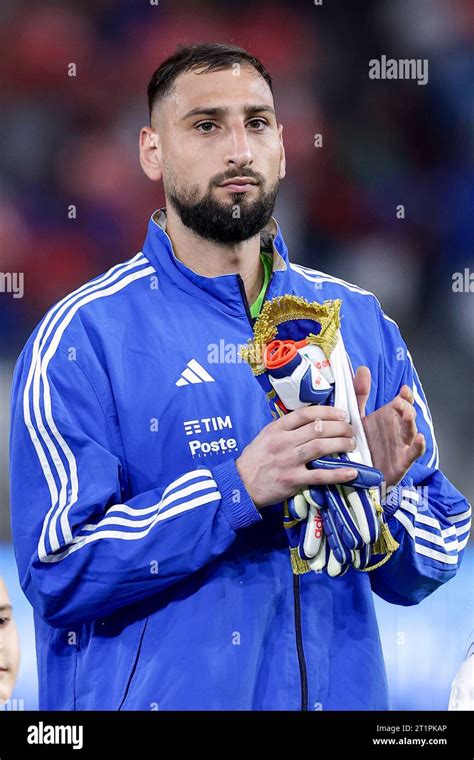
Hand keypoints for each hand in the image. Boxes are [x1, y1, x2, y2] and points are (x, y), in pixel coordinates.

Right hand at [236, 406, 358, 507]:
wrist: (241, 484)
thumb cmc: (255, 459)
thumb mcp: (266, 436)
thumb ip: (285, 427)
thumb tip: (311, 419)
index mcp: (276, 429)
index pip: (305, 414)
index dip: (327, 411)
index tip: (341, 413)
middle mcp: (283, 442)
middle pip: (318, 428)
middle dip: (340, 427)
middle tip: (350, 430)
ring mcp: (289, 461)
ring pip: (321, 447)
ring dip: (341, 444)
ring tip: (352, 444)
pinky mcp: (293, 480)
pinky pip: (320, 476)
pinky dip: (339, 473)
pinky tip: (352, 471)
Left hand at [353, 366, 425, 486]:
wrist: (363, 475)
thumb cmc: (364, 444)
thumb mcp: (359, 418)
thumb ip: (360, 395)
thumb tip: (363, 368)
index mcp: (389, 418)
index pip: (401, 402)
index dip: (405, 396)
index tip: (404, 389)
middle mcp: (397, 429)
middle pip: (408, 415)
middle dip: (406, 407)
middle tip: (399, 402)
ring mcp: (401, 445)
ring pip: (410, 431)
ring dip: (410, 422)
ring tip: (408, 414)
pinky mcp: (402, 462)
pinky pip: (413, 453)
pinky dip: (418, 446)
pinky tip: (419, 439)